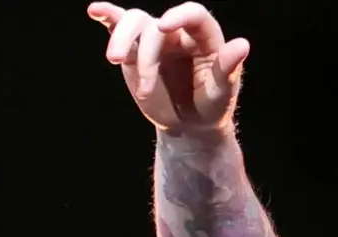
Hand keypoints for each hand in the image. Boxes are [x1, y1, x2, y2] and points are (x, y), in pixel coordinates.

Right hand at [87, 2, 251, 133]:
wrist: (189, 124)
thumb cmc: (211, 107)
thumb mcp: (222, 93)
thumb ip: (228, 68)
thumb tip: (242, 44)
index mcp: (205, 38)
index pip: (194, 15)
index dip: (179, 15)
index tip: (164, 26)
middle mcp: (178, 32)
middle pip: (154, 26)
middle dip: (147, 56)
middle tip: (146, 92)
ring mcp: (155, 38)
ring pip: (133, 23)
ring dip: (121, 40)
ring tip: (114, 61)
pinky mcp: (135, 48)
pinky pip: (119, 26)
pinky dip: (107, 16)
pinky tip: (94, 10)